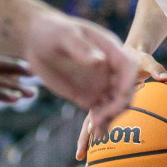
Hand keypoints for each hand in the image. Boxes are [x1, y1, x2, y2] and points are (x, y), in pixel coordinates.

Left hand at [24, 10, 135, 135]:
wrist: (37, 41)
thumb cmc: (52, 31)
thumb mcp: (65, 35)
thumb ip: (81, 48)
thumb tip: (100, 62)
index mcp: (111, 51)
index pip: (129, 68)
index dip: (129, 83)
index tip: (119, 97)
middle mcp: (110, 69)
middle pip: (126, 91)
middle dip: (118, 106)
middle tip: (100, 118)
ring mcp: (101, 84)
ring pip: (115, 105)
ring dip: (110, 119)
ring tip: (96, 131)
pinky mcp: (90, 96)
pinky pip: (100, 113)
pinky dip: (100, 124)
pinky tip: (94, 136)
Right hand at [75, 47, 166, 159]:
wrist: (131, 54)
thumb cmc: (138, 58)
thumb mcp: (146, 61)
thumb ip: (156, 69)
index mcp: (107, 91)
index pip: (98, 109)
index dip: (94, 122)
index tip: (90, 135)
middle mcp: (102, 101)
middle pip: (91, 124)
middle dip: (86, 143)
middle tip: (82, 161)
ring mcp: (104, 106)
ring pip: (95, 129)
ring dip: (91, 148)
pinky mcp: (109, 109)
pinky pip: (105, 126)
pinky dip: (102, 140)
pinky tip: (103, 158)